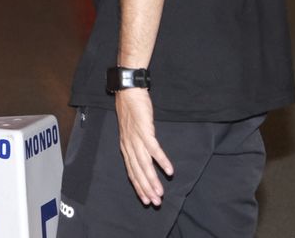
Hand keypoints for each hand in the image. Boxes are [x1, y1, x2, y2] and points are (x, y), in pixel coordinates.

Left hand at [114, 89, 173, 206]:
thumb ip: (136, 146)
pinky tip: (169, 170)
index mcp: (125, 148)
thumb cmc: (131, 111)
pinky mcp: (144, 130)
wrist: (128, 91)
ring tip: (160, 193)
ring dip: (153, 180)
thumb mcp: (130, 132)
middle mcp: (128, 146)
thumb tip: (143, 159)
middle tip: (155, 203)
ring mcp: (136, 138)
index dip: (138, 187)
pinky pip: (154, 149)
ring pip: (144, 164)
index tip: (145, 200)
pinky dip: (161, 161)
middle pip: (138, 172)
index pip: (131, 172)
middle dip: (146, 189)